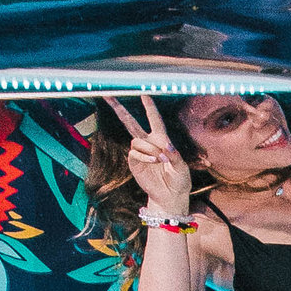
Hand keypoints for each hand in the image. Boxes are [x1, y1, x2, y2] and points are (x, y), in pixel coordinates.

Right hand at [102, 92, 192, 223]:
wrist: (171, 196)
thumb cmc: (179, 180)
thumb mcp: (182, 167)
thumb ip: (175, 155)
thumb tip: (166, 145)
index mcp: (161, 140)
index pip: (154, 120)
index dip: (149, 107)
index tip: (144, 93)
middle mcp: (148, 143)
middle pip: (131, 123)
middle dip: (119, 109)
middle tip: (108, 96)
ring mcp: (140, 153)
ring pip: (136, 140)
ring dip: (149, 147)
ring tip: (160, 159)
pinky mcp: (134, 163)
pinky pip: (134, 152)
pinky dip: (144, 155)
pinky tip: (154, 161)